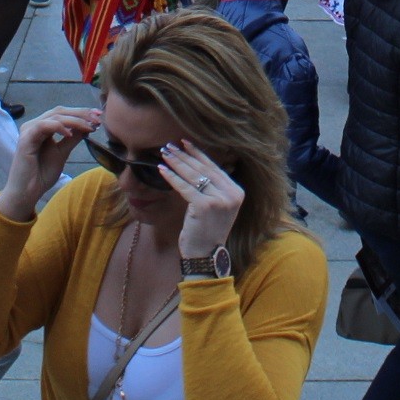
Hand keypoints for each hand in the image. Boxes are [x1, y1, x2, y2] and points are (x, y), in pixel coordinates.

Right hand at [0, 105, 100, 220]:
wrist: (27, 192)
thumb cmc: (42, 174)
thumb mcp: (62, 153)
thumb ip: (72, 139)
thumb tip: (88, 126)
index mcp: (42, 127)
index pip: (63, 113)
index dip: (81, 113)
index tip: (99, 116)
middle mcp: (34, 125)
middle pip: (60, 111)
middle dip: (81, 113)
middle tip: (98, 118)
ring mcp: (29, 130)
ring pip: (55, 116)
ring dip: (75, 120)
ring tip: (89, 127)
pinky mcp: (26, 138)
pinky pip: (44, 126)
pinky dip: (59, 127)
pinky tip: (70, 134)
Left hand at [161, 139, 246, 261]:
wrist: (205, 256)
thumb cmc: (206, 232)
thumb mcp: (216, 207)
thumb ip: (213, 188)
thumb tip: (195, 165)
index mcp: (237, 192)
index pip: (215, 168)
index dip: (198, 154)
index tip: (185, 143)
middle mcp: (231, 194)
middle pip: (204, 169)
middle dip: (185, 155)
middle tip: (170, 145)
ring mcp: (219, 200)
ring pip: (194, 176)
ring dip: (177, 162)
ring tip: (165, 153)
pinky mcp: (204, 205)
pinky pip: (185, 187)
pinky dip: (172, 177)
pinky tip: (162, 169)